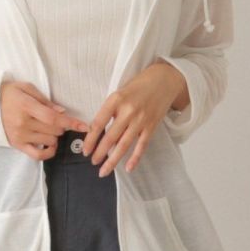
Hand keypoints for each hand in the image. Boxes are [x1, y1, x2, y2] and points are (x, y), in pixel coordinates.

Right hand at [0, 81, 88, 159]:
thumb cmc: (9, 94)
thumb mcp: (26, 88)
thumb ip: (45, 100)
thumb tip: (62, 112)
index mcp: (26, 106)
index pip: (53, 118)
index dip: (71, 122)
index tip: (84, 126)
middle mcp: (23, 123)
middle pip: (54, 130)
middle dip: (61, 125)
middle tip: (54, 118)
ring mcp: (20, 136)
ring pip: (50, 141)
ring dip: (54, 135)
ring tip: (46, 127)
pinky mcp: (18, 145)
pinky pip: (38, 155)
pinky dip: (48, 151)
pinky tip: (49, 144)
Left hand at [82, 61, 187, 175]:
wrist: (164, 79)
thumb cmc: (138, 86)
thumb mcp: (119, 93)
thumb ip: (110, 111)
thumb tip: (99, 133)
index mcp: (115, 100)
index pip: (98, 123)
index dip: (90, 139)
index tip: (85, 150)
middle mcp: (128, 111)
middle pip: (110, 137)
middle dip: (100, 153)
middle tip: (93, 162)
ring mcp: (141, 120)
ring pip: (124, 145)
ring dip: (113, 160)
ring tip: (104, 170)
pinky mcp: (151, 126)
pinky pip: (141, 145)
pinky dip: (135, 158)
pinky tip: (128, 168)